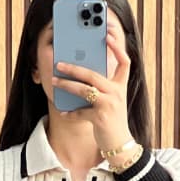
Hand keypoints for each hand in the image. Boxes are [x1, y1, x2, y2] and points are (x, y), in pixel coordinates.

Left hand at [52, 22, 132, 152]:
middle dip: (74, 68)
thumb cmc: (112, 120)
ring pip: (84, 90)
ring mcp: (109, 105)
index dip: (117, 47)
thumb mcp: (112, 100)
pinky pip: (80, 112)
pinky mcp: (100, 118)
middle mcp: (116, 93)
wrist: (119, 145)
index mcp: (120, 86)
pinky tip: (63, 112)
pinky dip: (70, 112)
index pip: (124, 61)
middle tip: (59, 63)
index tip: (107, 36)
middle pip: (93, 75)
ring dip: (67, 85)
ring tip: (55, 82)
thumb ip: (102, 87)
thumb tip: (81, 72)